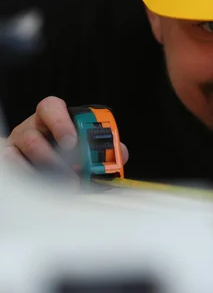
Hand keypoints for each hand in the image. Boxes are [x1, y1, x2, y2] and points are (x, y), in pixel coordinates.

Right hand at [1, 96, 128, 174]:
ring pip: (26, 151)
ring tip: (67, 184)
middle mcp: (33, 126)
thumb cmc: (65, 151)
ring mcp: (18, 142)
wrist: (40, 162)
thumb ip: (105, 148)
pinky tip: (45, 185)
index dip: (62, 123)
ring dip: (48, 169)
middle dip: (53, 155)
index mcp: (54, 117)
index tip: (74, 142)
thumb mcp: (86, 145)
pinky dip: (30, 176)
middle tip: (72, 172)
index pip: (51, 107)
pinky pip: (13, 165)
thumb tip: (120, 152)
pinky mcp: (9, 157)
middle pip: (35, 133)